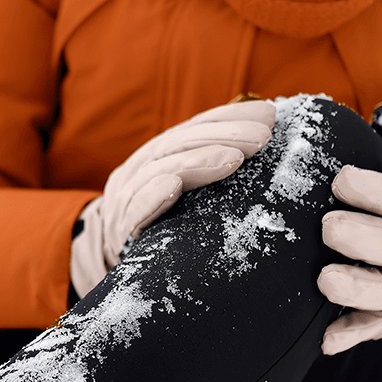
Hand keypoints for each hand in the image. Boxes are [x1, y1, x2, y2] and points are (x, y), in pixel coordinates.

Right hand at [71, 100, 274, 297]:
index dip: (229, 118)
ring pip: (159, 168)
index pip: (194, 129)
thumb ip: (212, 176)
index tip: (269, 115)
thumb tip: (266, 154)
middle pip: (180, 143)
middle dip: (223, 135)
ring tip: (235, 158)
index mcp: (158, 156)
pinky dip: (153, 195)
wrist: (112, 266)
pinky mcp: (120, 229)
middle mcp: (140, 168)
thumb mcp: (187, 198)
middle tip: (262, 137)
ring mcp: (126, 197)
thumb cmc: (163, 230)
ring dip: (198, 160)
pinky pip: (134, 209)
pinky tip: (173, 186)